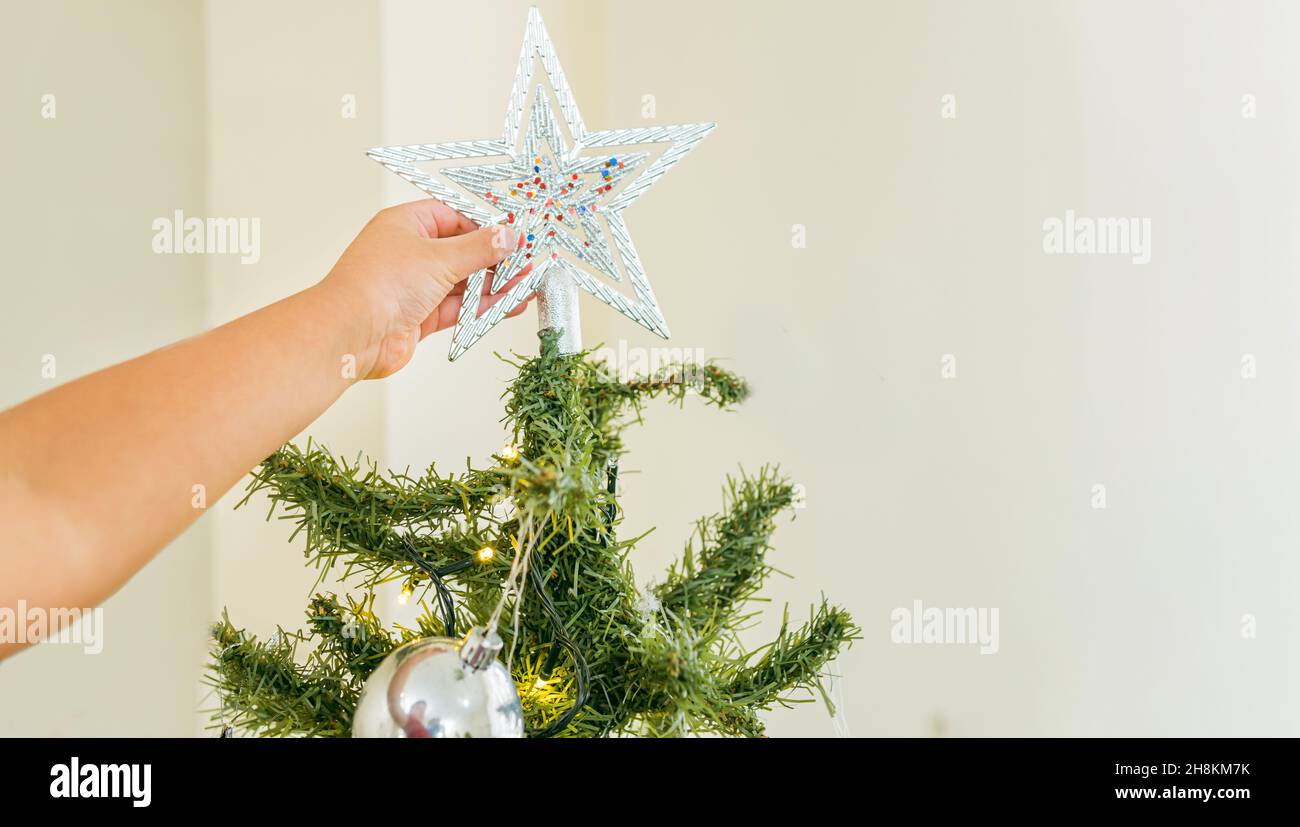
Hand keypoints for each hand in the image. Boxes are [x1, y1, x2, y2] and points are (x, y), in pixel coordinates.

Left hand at [320, 199, 530, 378]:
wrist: (352, 333)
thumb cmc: (379, 285)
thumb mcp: (440, 258)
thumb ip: (479, 248)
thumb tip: (507, 235)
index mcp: (406, 225)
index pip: (453, 217)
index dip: (484, 226)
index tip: (512, 235)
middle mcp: (409, 253)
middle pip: (461, 251)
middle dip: (494, 259)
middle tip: (525, 263)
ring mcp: (414, 286)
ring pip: (462, 282)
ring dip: (493, 286)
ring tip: (525, 286)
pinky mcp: (419, 316)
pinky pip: (458, 307)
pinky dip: (482, 307)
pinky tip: (507, 305)